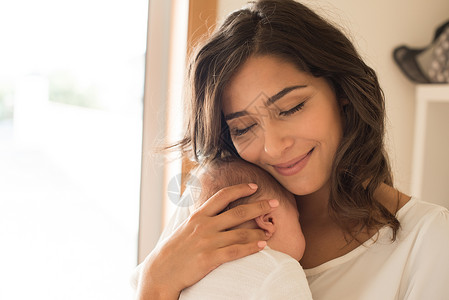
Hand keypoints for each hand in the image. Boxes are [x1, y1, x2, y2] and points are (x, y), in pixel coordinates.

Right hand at [136, 183, 278, 299]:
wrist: (160, 271)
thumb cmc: (174, 249)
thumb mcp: (185, 227)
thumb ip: (202, 218)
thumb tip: (215, 209)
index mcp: (199, 215)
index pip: (222, 196)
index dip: (240, 189)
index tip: (254, 186)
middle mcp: (204, 225)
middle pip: (238, 212)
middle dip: (259, 206)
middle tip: (274, 203)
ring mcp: (207, 242)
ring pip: (240, 232)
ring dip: (259, 231)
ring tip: (270, 230)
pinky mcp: (209, 258)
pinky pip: (236, 251)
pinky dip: (251, 247)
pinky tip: (262, 245)